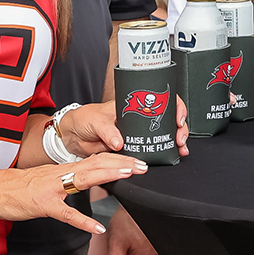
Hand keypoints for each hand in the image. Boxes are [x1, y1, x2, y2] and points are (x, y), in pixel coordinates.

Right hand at [0, 154, 147, 233]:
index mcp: (65, 168)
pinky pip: (66, 214)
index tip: (137, 158)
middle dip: (121, 163)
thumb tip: (92, 174)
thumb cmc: (21, 185)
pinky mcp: (43, 206)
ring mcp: (53, 189)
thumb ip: (71, 175)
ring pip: (84, 179)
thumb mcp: (50, 176)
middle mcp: (61, 173)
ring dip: (107, 176)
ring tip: (128, 176)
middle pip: (96, 164)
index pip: (97, 158)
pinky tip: (98, 228)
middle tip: (143, 164)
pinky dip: (83, 221)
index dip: (118, 157)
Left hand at [64, 99, 190, 158]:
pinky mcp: (134, 147)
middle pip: (168, 118)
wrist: (73, 135)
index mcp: (134, 104)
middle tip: (180, 138)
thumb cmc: (85, 118)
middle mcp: (140, 117)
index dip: (175, 106)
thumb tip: (119, 142)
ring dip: (175, 142)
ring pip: (164, 135)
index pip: (162, 99)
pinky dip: (163, 153)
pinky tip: (171, 155)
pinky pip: (152, 149)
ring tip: (180, 149)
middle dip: (180, 128)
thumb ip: (108, 131)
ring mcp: (138, 133)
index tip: (177, 118)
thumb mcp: (96, 120)